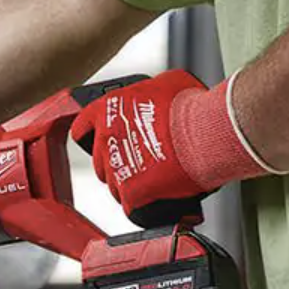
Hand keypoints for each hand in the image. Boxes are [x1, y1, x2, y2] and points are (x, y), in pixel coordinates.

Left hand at [71, 70, 211, 226]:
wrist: (206, 131)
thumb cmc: (191, 105)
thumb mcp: (167, 82)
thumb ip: (150, 92)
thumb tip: (158, 97)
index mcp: (108, 110)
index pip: (82, 128)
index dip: (92, 136)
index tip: (102, 141)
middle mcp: (106, 138)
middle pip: (100, 161)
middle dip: (117, 163)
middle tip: (141, 161)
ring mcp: (117, 167)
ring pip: (114, 186)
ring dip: (130, 185)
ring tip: (154, 180)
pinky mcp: (131, 192)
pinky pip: (130, 206)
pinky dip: (142, 205)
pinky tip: (156, 199)